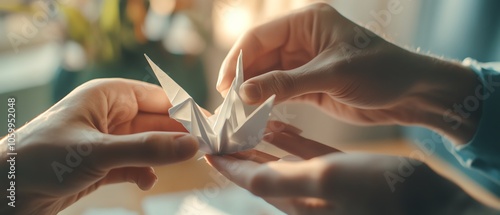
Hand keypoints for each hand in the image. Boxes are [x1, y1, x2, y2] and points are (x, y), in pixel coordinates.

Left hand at [0, 79, 198, 214]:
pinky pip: (135, 165)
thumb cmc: (41, 158)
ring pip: (148, 146)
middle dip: (178, 137)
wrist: (5, 192)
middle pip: (157, 123)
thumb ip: (146, 149)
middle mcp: (110, 116)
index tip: (210, 127)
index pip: (158, 98)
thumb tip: (192, 146)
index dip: (186, 111)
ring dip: (162, 157)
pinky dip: (143, 173)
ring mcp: (108, 141)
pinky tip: (145, 181)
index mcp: (108, 96)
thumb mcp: (98, 151)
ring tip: (182, 165)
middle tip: (205, 150)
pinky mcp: (103, 165)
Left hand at [206, 126, 491, 214]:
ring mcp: (322, 185)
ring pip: (280, 163)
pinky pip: (303, 157)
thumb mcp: (328, 180)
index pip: (252, 181)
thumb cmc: (383, 194)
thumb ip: (284, 178)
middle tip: (218, 133)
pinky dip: (287, 142)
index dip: (227, 165)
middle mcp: (305, 197)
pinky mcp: (339, 174)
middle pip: (260, 173)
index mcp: (299, 202)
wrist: (431, 204)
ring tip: (240, 126)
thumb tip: (246, 176)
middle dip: (237, 153)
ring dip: (259, 146)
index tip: (206, 147)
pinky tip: (275, 127)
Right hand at [216, 3, 479, 143]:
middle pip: (259, 57)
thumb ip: (287, 83)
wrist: (412, 94)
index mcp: (306, 22)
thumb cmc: (381, 72)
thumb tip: (244, 93)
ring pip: (266, 76)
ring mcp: (303, 64)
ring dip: (252, 93)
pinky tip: (255, 115)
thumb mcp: (333, 74)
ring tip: (236, 114)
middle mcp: (301, 40)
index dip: (237, 60)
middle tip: (227, 105)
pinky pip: (279, 92)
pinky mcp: (309, 85)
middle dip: (242, 79)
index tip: (224, 87)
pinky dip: (267, 103)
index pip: (259, 37)